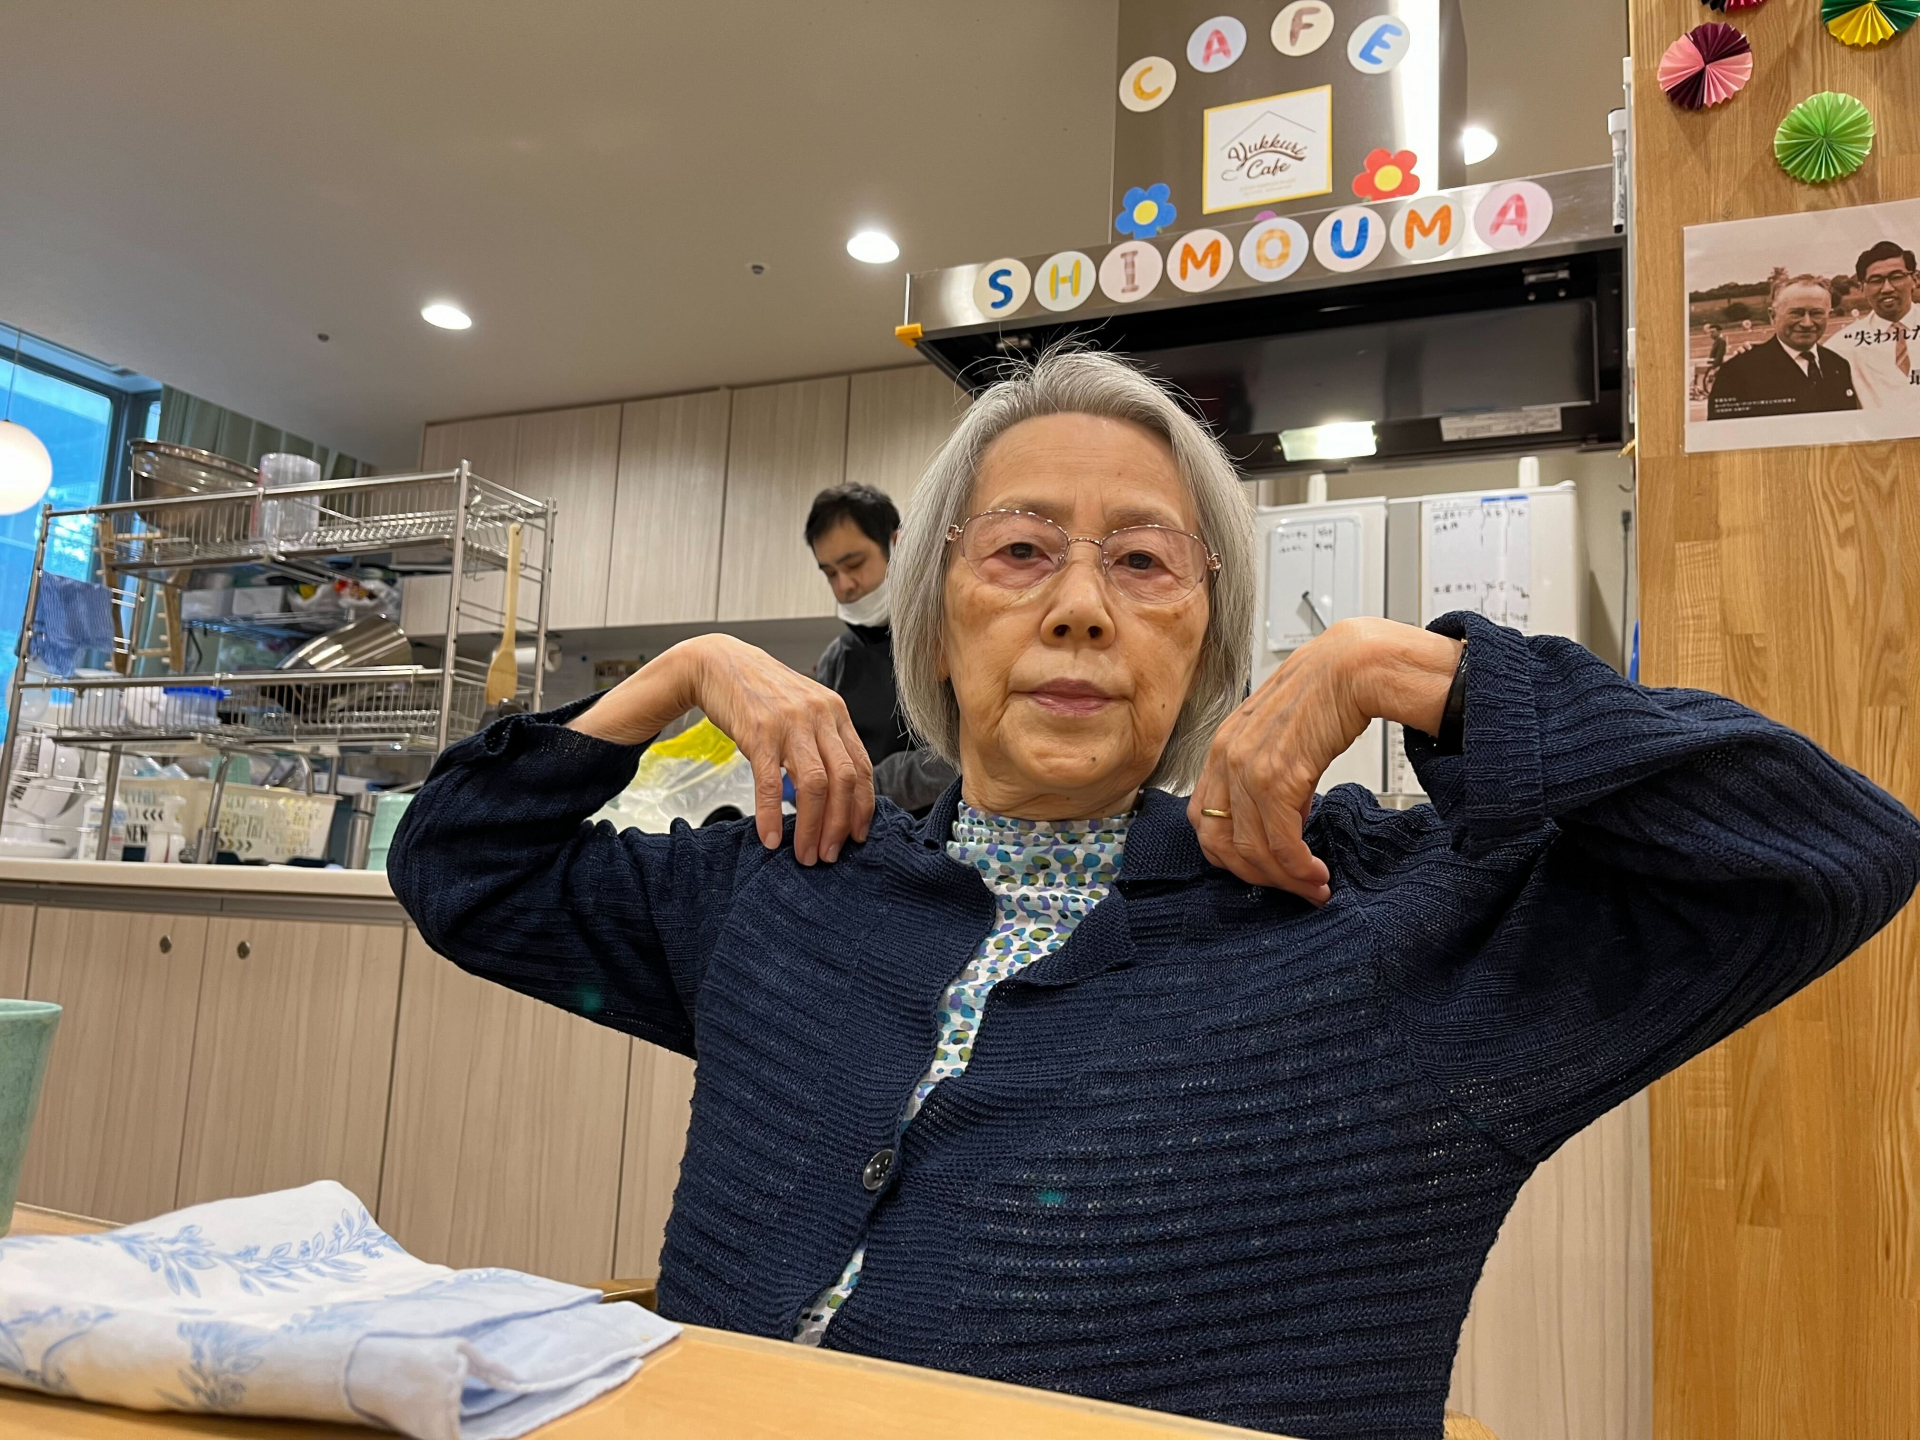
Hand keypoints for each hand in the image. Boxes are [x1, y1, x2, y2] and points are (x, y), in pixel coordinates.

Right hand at [569, 634, 873, 864]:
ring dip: (812, 827)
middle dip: (840, 825)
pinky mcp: (758, 732)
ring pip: (814, 785)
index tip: (857, 836)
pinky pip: (770, 782)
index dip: (863, 807)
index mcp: (835, 713)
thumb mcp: (803, 708)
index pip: (862, 767)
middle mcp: (819, 716)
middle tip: (830, 855)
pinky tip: (771, 837)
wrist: (717, 662)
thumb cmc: (761, 692)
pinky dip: (771, 815)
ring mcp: (789, 723)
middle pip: (844, 781)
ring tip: (805, 854)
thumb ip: (822, 740)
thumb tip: (836, 790)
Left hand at [1188, 618, 1460, 900]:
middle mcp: (1226, 758)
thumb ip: (1270, 772)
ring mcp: (1248, 767)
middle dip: (1255, 876)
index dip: (1229, 856)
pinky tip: (1315, 872)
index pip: (1204, 821)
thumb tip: (1283, 814)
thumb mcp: (1280, 734)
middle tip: (1287, 889)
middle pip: (1220, 844)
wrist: (1353, 665)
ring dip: (1283, 879)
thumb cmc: (1324, 692)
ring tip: (1311, 887)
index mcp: (1221, 748)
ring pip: (1251, 849)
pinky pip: (1280, 839)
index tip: (1260, 870)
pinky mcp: (1279, 774)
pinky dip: (1297, 866)